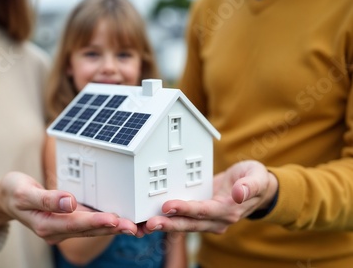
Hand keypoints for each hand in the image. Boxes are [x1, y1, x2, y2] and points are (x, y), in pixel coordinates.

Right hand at [0, 172, 137, 243]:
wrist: (6, 198)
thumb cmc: (14, 192)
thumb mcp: (24, 192)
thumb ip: (47, 199)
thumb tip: (69, 202)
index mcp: (46, 225)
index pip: (75, 224)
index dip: (95, 221)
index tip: (113, 218)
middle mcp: (56, 231)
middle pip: (88, 230)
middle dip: (111, 228)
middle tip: (133, 226)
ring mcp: (62, 228)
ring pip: (91, 229)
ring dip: (112, 228)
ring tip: (133, 226)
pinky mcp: (67, 222)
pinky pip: (88, 224)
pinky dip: (104, 222)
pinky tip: (119, 220)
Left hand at [143, 160, 278, 233]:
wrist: (257, 188)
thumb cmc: (256, 179)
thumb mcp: (257, 177)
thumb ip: (250, 185)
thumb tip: (240, 193)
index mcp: (229, 210)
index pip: (204, 211)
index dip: (186, 209)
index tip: (168, 205)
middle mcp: (217, 220)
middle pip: (190, 223)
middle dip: (169, 223)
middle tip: (149, 222)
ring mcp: (208, 220)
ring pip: (184, 224)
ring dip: (165, 225)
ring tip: (145, 225)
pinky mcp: (201, 215)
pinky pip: (183, 219)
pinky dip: (168, 220)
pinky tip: (150, 219)